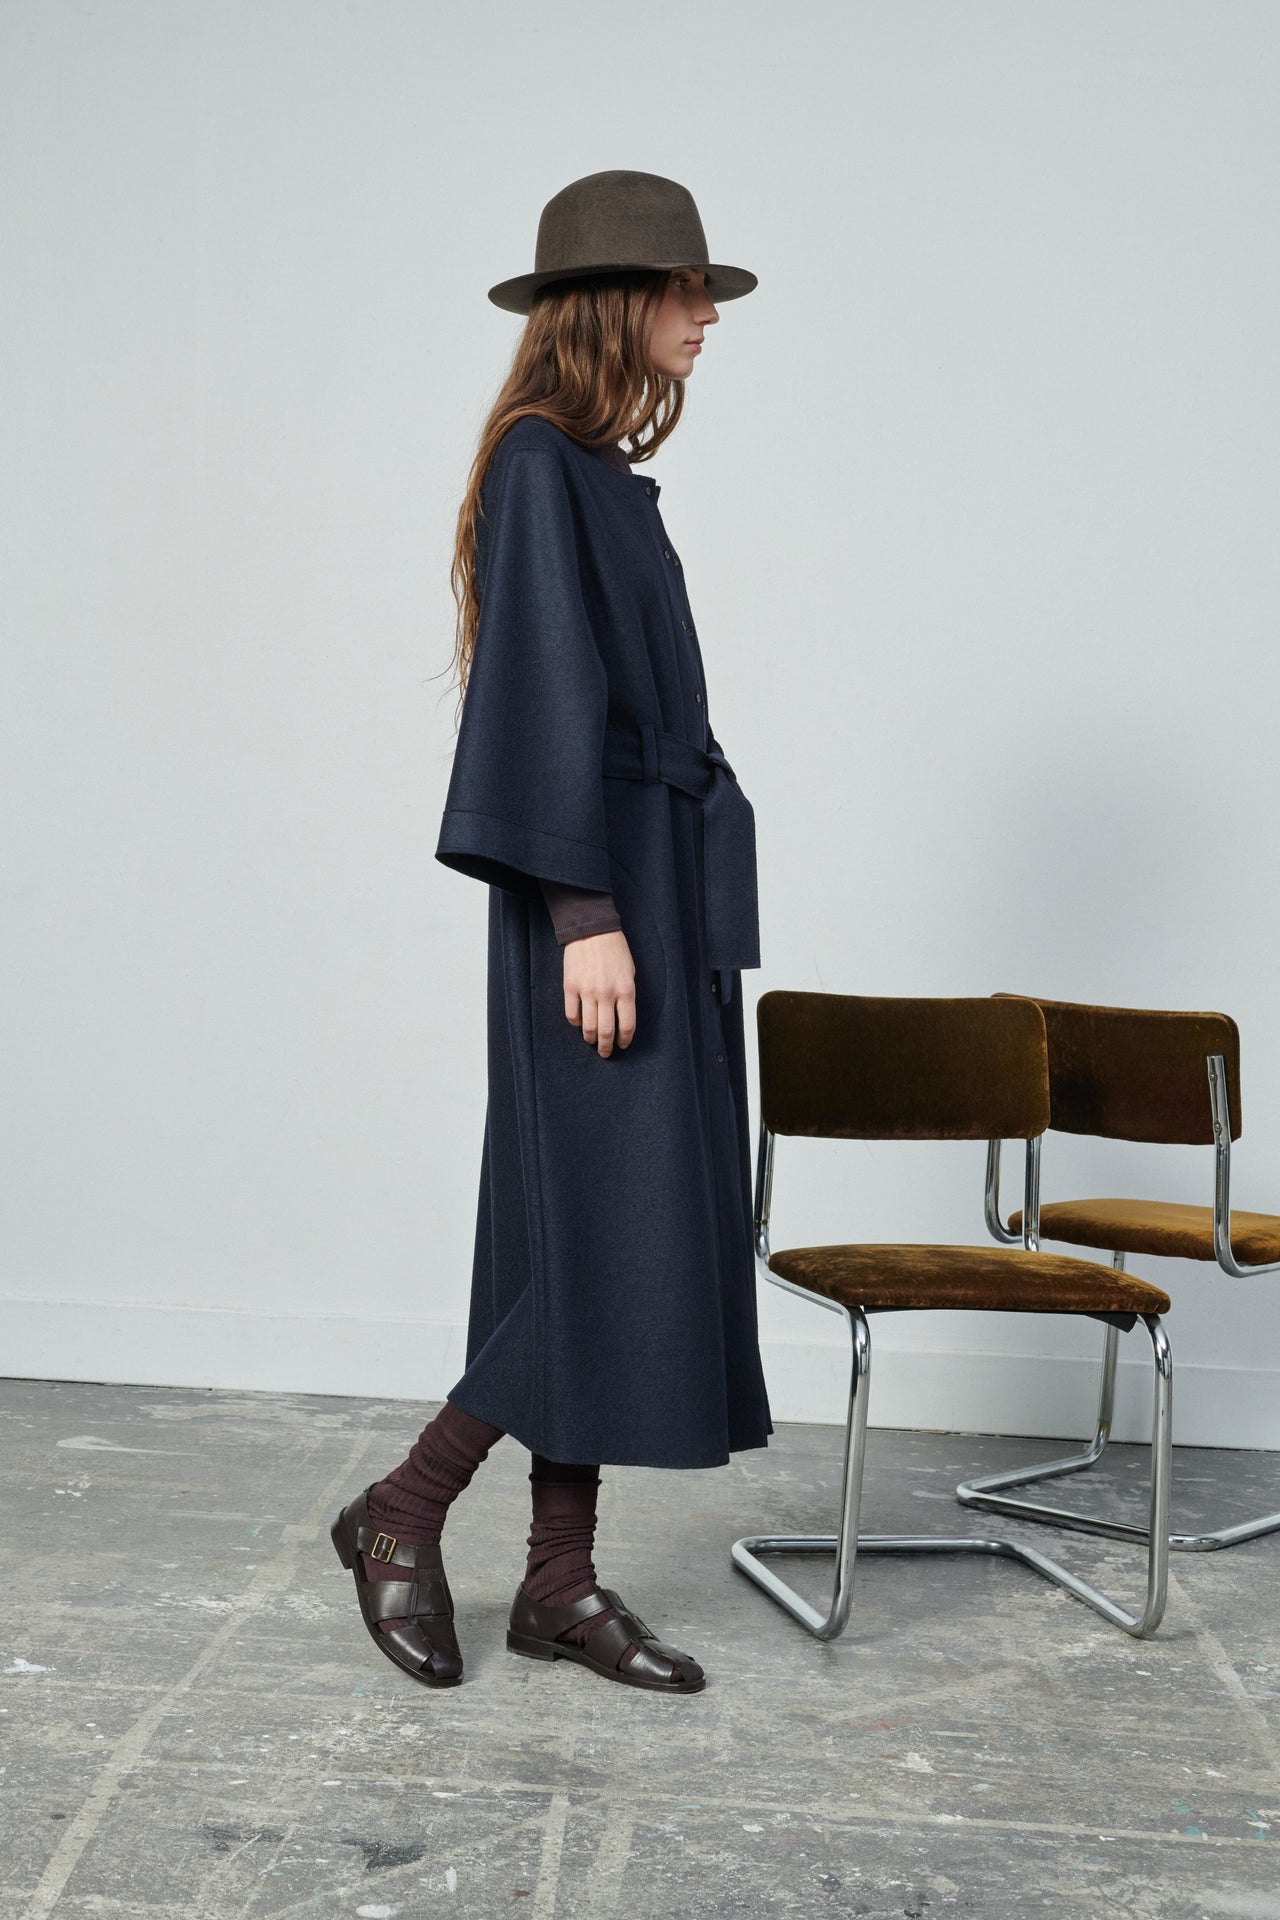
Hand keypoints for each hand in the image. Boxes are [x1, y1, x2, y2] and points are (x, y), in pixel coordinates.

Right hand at [563, 929, 635, 1056]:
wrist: (592, 930)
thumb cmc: (615, 950)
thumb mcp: (629, 972)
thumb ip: (626, 995)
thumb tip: (621, 1017)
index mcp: (626, 990)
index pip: (627, 1025)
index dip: (625, 1040)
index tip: (622, 1045)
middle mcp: (607, 994)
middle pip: (607, 1031)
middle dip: (606, 1047)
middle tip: (605, 1053)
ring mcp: (587, 991)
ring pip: (588, 1027)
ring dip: (591, 1039)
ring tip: (592, 1041)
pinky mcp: (570, 987)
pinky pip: (572, 1015)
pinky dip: (576, 1023)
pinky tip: (580, 1023)